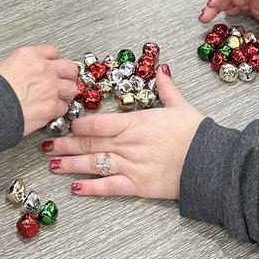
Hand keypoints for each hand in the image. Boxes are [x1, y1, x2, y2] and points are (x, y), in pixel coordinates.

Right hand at [0, 45, 78, 135]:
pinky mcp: (52, 106)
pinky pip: (64, 107)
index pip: (53, 52)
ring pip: (72, 88)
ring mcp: (51, 87)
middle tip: (64, 82)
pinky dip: (59, 110)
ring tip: (60, 98)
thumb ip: (22, 67)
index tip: (54, 67)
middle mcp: (44, 68)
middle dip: (68, 76)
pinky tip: (51, 111)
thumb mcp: (4, 67)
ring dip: (66, 94)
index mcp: (30, 55)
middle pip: (69, 67)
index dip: (54, 62)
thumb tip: (26, 73)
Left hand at [41, 65, 202, 198]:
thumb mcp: (180, 106)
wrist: (212, 162)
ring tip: (52, 163)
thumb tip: (161, 70)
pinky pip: (109, 187)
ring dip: (71, 164)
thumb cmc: (197, 134)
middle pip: (91, 143)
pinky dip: (90, 188)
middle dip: (66, 144)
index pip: (100, 122)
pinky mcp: (138, 186)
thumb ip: (166, 88)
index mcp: (137, 123)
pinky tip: (75, 188)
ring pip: (95, 164)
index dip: (80, 124)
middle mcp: (129, 144)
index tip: (67, 124)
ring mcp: (132, 166)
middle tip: (46, 145)